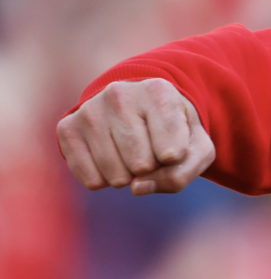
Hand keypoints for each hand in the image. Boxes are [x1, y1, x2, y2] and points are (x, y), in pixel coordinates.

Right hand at [57, 79, 214, 194]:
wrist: (134, 107)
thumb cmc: (172, 131)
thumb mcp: (196, 147)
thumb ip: (183, 172)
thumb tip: (137, 188)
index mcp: (159, 91)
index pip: (173, 153)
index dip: (176, 159)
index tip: (174, 143)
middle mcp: (120, 94)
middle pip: (143, 165)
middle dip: (152, 168)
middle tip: (150, 148)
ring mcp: (90, 110)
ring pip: (117, 176)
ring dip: (129, 177)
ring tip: (131, 153)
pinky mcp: (67, 129)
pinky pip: (91, 180)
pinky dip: (106, 181)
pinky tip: (111, 160)